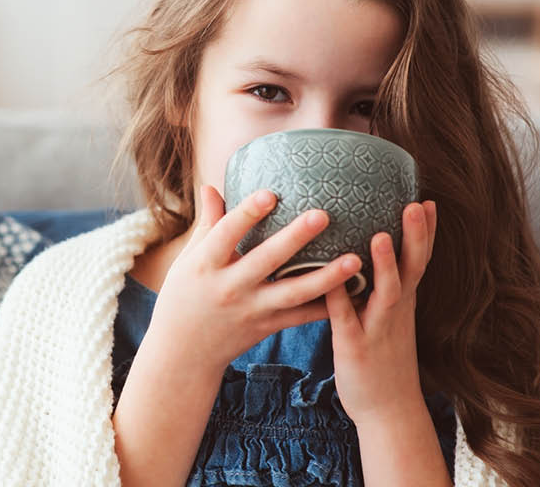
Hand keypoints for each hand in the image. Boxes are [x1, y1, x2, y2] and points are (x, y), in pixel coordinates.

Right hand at [145, 185, 363, 375]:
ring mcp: (251, 310)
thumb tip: (212, 186)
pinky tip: (355, 293)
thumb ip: (207, 224)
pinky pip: (302, 316)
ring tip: (354, 260)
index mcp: (205, 265)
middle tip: (323, 215)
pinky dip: (328, 306)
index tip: (270, 193)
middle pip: (266, 260)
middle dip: (295, 238)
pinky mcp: (267, 326)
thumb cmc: (183, 297)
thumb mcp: (188, 260)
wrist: (184, 352)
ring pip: (293, 293)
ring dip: (326, 277)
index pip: (227, 234)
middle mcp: (230, 287)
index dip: (247, 214)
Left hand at [324, 200, 437, 424]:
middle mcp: (395, 311)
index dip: (426, 233)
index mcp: (402, 302)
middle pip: (411, 269)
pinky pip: (345, 318)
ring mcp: (377, 328)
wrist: (388, 411)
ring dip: (386, 265)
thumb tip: (367, 254)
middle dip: (416, 237)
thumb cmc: (383, 359)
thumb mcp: (389, 318)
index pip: (419, 261)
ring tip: (382, 235)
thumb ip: (381, 288)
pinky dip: (339, 298)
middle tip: (416, 204)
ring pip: (386, 292)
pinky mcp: (354, 346)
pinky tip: (330, 279)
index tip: (427, 200)